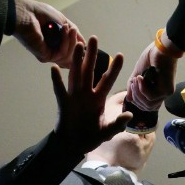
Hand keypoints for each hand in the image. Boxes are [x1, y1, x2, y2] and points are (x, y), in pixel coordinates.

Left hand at [12, 0, 85, 67]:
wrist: (27, 13)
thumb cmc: (41, 14)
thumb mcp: (63, 22)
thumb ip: (74, 33)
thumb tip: (84, 43)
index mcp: (56, 44)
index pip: (73, 52)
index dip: (79, 46)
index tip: (81, 38)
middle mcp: (52, 52)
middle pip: (72, 56)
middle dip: (75, 42)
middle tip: (73, 30)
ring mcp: (49, 55)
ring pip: (68, 56)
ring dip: (71, 41)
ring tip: (68, 28)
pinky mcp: (45, 57)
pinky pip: (62, 53)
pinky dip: (65, 42)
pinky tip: (63, 31)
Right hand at [51, 36, 131, 153]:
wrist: (73, 145)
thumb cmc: (91, 136)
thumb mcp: (107, 132)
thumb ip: (118, 124)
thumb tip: (130, 115)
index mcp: (98, 98)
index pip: (107, 80)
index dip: (114, 69)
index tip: (120, 54)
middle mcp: (86, 94)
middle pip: (90, 70)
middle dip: (92, 55)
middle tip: (94, 38)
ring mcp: (74, 97)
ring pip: (76, 75)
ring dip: (76, 61)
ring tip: (78, 46)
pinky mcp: (64, 104)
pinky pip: (60, 90)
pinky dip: (57, 80)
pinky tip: (54, 68)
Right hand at [125, 42, 177, 110]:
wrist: (161, 48)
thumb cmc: (151, 57)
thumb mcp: (137, 74)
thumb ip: (133, 87)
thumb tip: (129, 99)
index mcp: (157, 91)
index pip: (146, 106)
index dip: (136, 101)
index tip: (131, 86)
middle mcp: (162, 94)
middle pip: (147, 107)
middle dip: (136, 97)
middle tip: (132, 83)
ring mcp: (166, 93)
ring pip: (148, 104)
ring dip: (138, 92)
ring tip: (136, 79)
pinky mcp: (167, 90)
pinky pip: (151, 97)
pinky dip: (143, 88)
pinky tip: (141, 78)